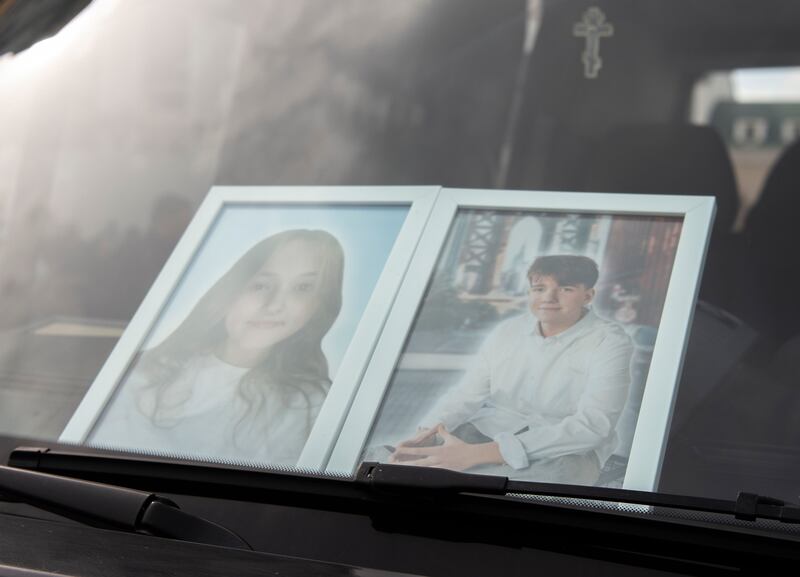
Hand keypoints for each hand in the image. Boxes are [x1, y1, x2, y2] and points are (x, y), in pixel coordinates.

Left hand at [388, 425, 503, 470]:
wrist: (472, 456)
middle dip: (406, 464)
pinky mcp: (445, 472)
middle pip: (419, 463)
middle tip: (395, 464)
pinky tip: (418, 478)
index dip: (408, 450)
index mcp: (437, 450)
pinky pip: (432, 475)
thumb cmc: (461, 446)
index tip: (399, 449)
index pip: (419, 450)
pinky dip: (424, 476)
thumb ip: (442, 432)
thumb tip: (439, 425)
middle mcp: (437, 459)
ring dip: (413, 471)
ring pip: (424, 470)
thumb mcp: (450, 438)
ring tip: (402, 472)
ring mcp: (441, 467)